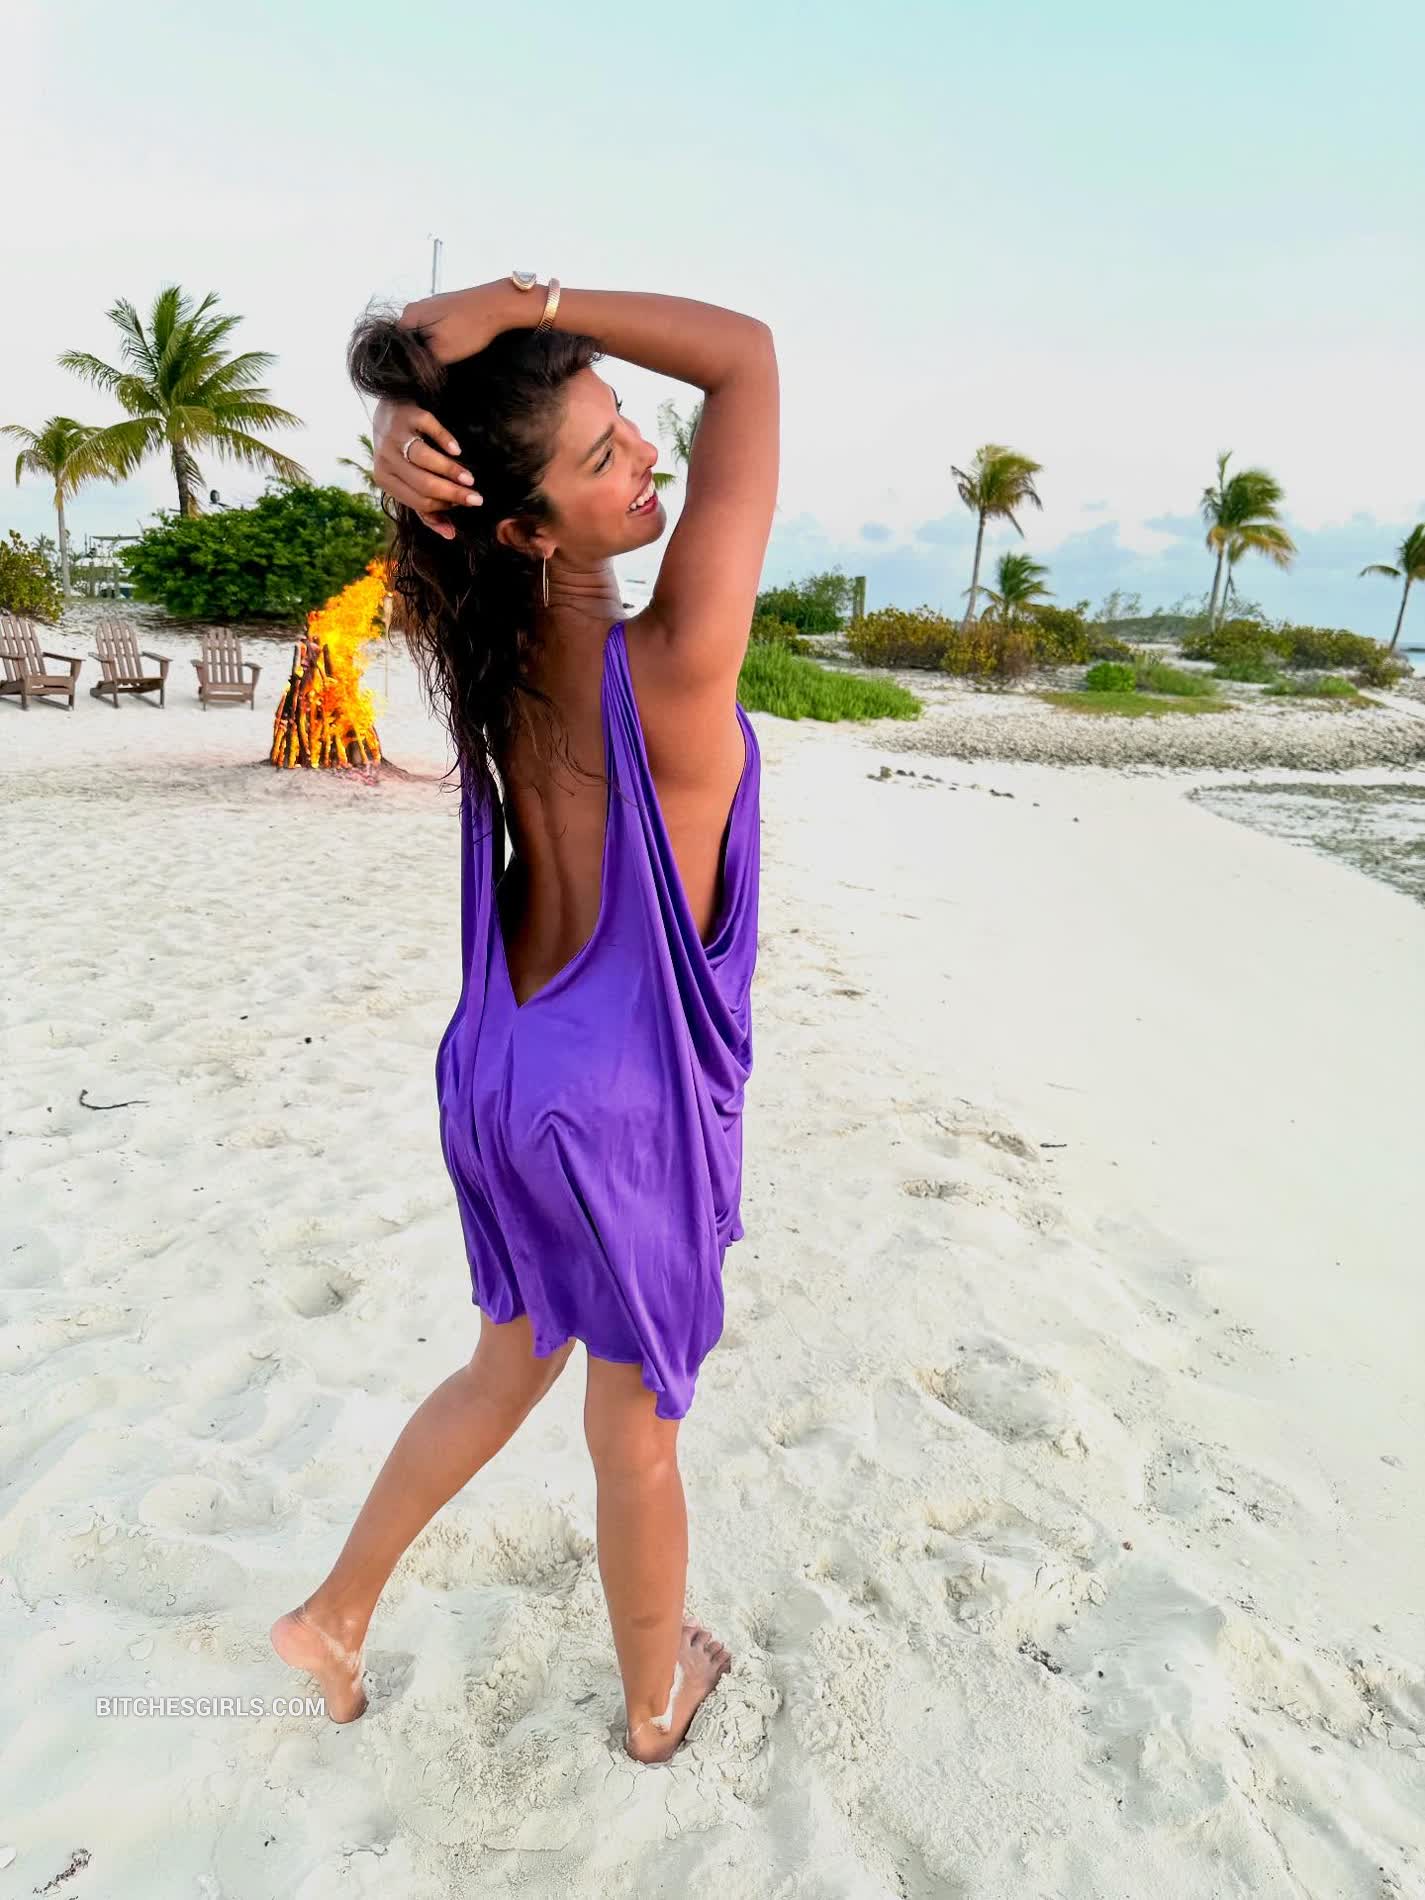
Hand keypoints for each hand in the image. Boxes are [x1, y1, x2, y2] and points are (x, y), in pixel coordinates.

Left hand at [372, 397, 481, 542]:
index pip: (419, 501)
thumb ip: (427, 510)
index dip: (444, 505)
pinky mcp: (407, 415)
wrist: (387, 411)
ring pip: (426, 460)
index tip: (465, 504)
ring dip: (452, 471)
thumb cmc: (402, 453)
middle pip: (424, 484)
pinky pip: (429, 429)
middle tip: (477, 498)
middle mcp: (386, 459)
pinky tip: (457, 450)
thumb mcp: (408, 482)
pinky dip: (445, 440)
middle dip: (454, 493)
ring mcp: (394, 436)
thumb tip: (451, 534)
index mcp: (385, 480)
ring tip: (470, 479)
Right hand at [396, 280, 517, 365]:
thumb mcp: (442, 353)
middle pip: (409, 339)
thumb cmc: (470, 328)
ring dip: (433, 346)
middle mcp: (414, 307)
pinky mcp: (444, 305)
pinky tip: (456, 341)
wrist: (497, 304)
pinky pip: (435, 326)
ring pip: (424, 333)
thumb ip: (421, 362)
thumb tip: (408, 371)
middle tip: (439, 363)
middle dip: (421, 353)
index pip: (395, 346)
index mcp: (408, 316)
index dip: (408, 362)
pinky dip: (442, 336)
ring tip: (450, 351)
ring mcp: (430, 304)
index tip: (424, 370)